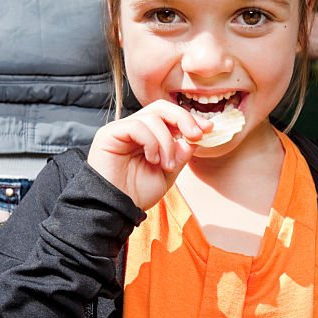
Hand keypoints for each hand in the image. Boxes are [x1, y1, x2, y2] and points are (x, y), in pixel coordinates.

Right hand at [87, 101, 210, 209]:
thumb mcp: (168, 174)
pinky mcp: (109, 134)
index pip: (169, 116)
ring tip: (166, 165)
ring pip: (152, 117)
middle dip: (184, 119)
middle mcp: (133, 128)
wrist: (116, 211)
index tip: (208, 129)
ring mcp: (120, 129)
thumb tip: (194, 138)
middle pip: (161, 107)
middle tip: (196, 136)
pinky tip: (152, 160)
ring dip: (167, 142)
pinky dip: (151, 142)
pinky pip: (137, 126)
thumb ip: (180, 155)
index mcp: (147, 136)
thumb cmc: (137, 194)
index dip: (189, 119)